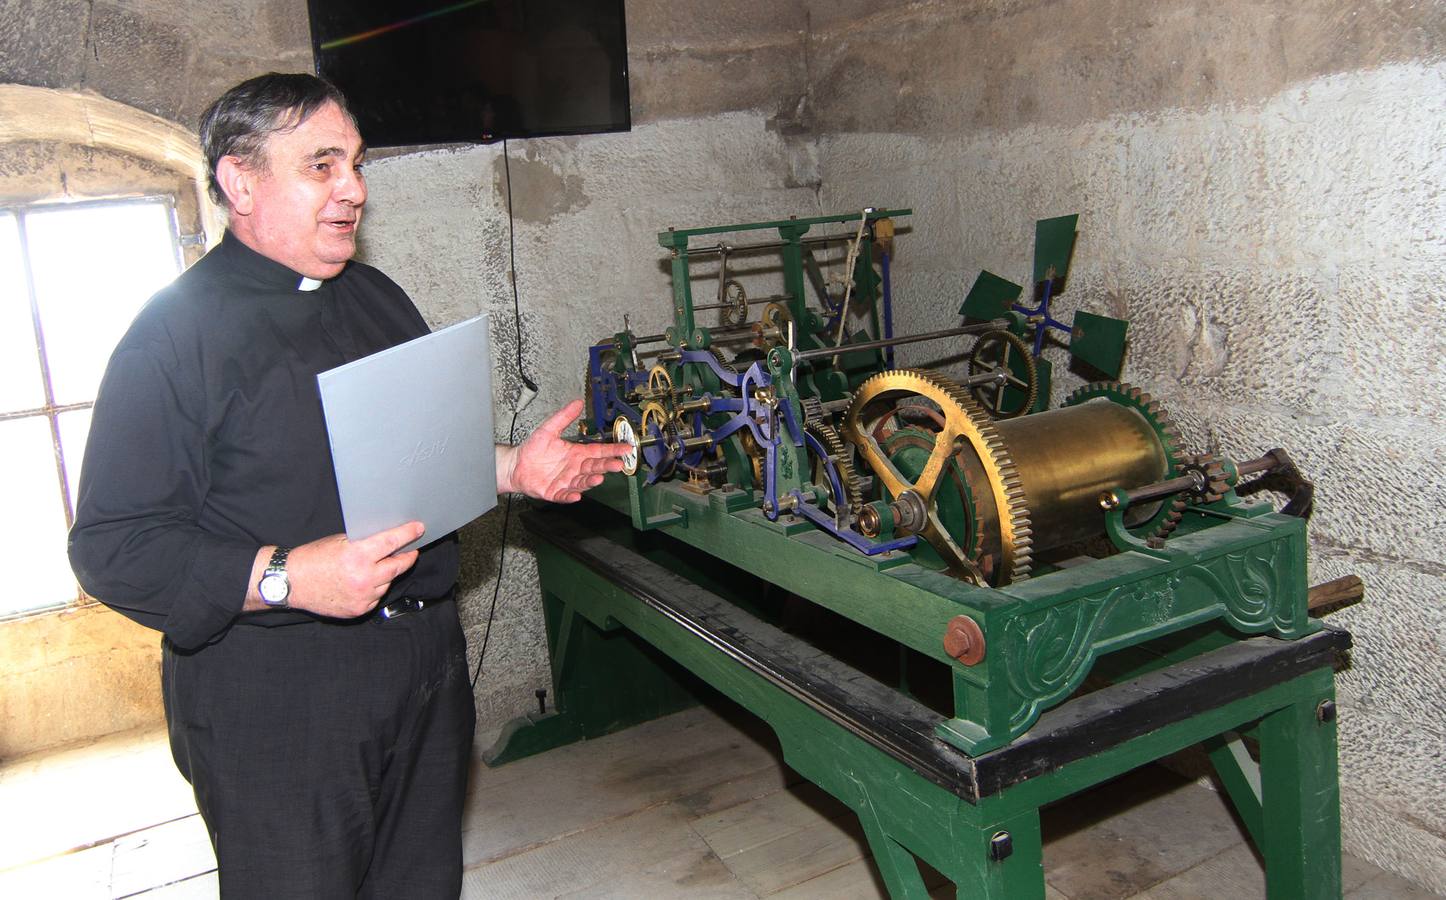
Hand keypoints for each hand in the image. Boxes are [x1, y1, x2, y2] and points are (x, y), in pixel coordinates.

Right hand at [247, 521, 424, 617]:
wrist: (291, 583)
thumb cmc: (313, 558)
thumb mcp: (339, 542)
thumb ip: (364, 543)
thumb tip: (387, 539)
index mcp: (358, 555)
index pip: (392, 542)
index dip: (408, 534)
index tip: (419, 529)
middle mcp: (363, 577)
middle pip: (398, 566)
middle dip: (406, 557)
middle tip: (410, 550)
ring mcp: (363, 596)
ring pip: (387, 583)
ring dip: (386, 575)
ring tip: (373, 568)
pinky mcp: (359, 610)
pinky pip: (376, 597)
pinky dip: (374, 589)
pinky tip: (361, 583)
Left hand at [498, 399, 629, 502]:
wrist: (516, 464)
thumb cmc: (534, 449)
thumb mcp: (548, 429)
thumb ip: (564, 417)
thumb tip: (577, 403)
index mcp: (577, 453)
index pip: (599, 451)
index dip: (613, 450)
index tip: (626, 448)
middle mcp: (575, 468)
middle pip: (595, 467)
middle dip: (607, 467)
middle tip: (618, 465)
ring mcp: (567, 481)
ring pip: (583, 482)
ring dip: (591, 481)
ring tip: (598, 478)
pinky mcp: (555, 492)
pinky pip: (565, 495)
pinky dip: (571, 496)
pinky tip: (576, 495)